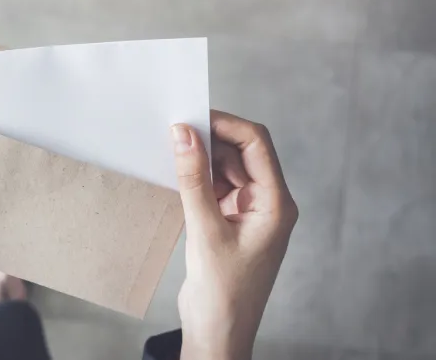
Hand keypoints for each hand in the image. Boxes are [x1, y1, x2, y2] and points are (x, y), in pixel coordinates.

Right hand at [172, 111, 297, 359]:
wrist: (219, 332)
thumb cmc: (223, 293)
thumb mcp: (205, 231)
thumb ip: (193, 180)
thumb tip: (184, 135)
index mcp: (276, 204)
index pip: (256, 144)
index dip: (226, 125)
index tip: (193, 117)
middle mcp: (268, 202)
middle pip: (243, 152)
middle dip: (212, 138)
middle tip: (176, 131)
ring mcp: (250, 212)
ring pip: (228, 168)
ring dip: (204, 157)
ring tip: (173, 150)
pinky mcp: (232, 221)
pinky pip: (217, 186)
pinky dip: (199, 177)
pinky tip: (178, 173)